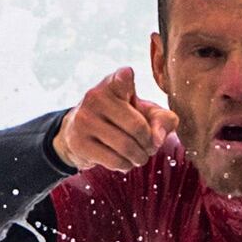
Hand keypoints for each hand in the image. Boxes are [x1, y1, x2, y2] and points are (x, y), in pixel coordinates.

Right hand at [51, 65, 175, 174]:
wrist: (79, 133)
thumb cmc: (122, 119)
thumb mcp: (145, 112)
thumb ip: (162, 119)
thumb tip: (158, 139)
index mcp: (112, 83)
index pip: (123, 76)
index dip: (127, 81)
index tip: (128, 80)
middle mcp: (95, 97)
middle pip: (137, 126)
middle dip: (149, 143)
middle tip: (150, 147)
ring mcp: (84, 120)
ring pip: (126, 146)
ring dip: (139, 157)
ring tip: (140, 156)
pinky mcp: (79, 143)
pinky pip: (114, 160)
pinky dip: (126, 165)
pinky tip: (125, 161)